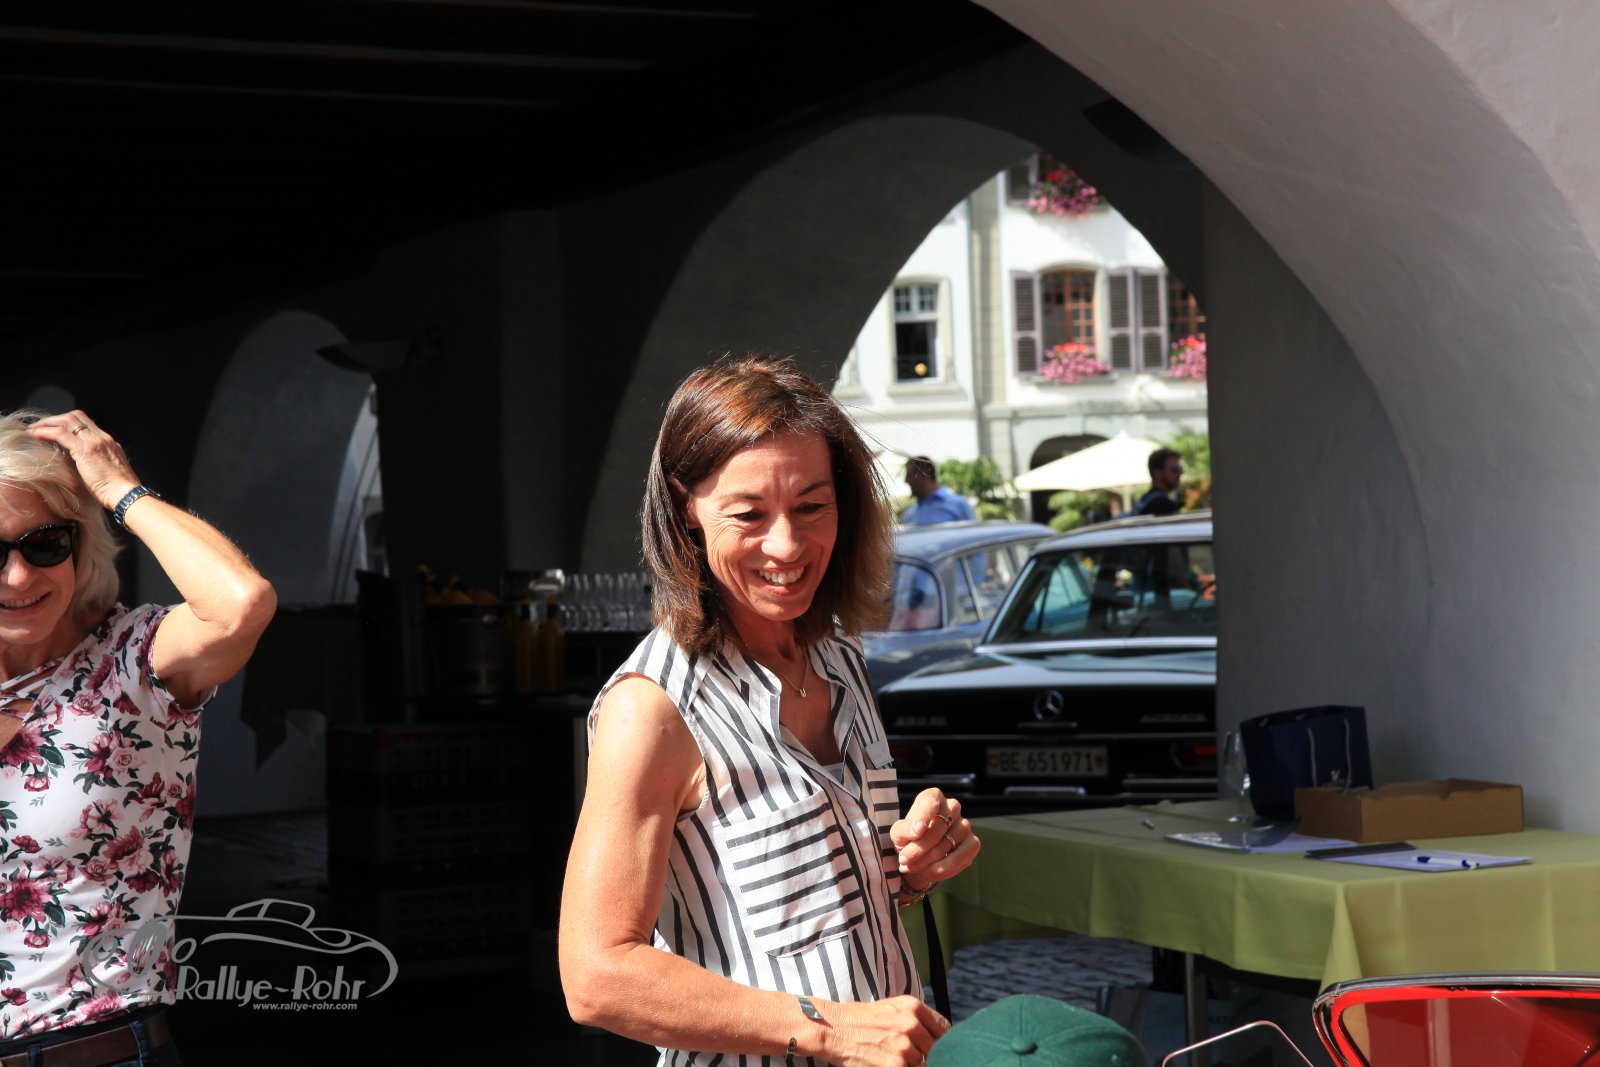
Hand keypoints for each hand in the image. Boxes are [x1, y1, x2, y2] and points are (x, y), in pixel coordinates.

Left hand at [26, 411, 139, 510]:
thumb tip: (81, 469)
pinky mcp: (85, 449)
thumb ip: (97, 465)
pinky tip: (35, 436)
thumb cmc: (118, 492)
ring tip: (33, 430)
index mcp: (109, 443)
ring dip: (47, 423)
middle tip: (40, 427)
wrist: (126, 495)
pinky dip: (45, 432)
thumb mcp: (109, 473)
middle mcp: (103, 438)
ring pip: (67, 421)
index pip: (87, 424)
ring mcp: (95, 442)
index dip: (68, 423)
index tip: (55, 430)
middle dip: (55, 419)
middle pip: (76, 416)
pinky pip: (60, 434)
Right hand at [819, 994, 949, 1066]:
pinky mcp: (895, 1066)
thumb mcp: (891, 1008)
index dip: (941, 1041)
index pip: (944, 1029)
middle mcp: (912, 1025)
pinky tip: (887, 1063)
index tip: (935, 1046)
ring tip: (893, 1058)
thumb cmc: (860, 1019)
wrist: (833, 1029)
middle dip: (926, 1054)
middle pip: (936, 1049)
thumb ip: (916, 1019)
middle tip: (909, 1054)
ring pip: (923, 1063)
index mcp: (913, 1007)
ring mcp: (904, 1047)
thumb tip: (937, 1037)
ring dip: (912, 1064)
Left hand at [890, 788, 978, 892]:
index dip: (923, 817)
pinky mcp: (973, 842)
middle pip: (938, 827)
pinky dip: (945, 868)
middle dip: (918, 848)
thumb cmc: (908, 840)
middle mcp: (952, 806)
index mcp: (933, 797)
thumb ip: (905, 829)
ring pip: (947, 844)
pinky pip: (962, 856)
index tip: (916, 832)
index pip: (931, 802)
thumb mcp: (898, 834)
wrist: (920, 858)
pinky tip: (932, 871)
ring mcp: (965, 824)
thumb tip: (918, 830)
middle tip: (904, 860)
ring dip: (928, 861)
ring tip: (912, 867)